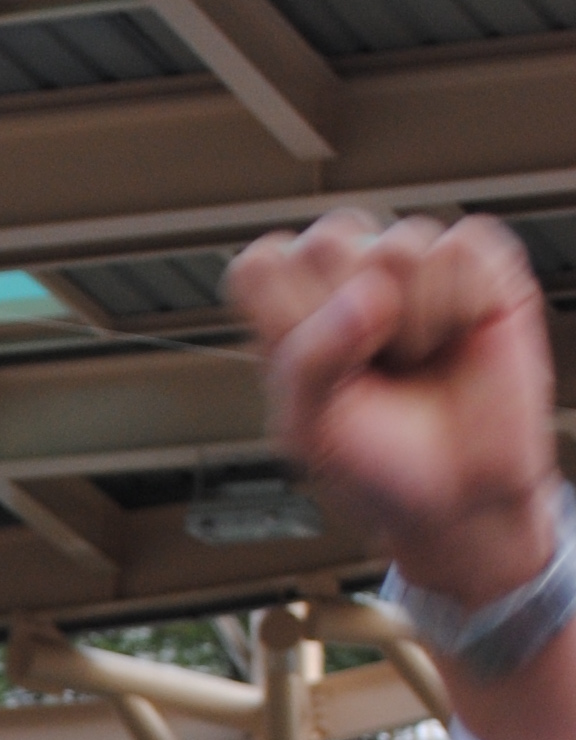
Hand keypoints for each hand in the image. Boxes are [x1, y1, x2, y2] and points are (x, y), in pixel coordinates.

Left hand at [227, 210, 560, 607]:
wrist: (458, 498)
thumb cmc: (375, 465)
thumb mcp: (310, 430)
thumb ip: (310, 360)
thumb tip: (369, 293)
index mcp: (291, 307)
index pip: (260, 266)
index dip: (286, 320)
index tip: (316, 377)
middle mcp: (349, 272)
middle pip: (327, 241)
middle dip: (349, 322)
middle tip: (372, 370)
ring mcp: (413, 261)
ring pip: (398, 247)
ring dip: (412, 326)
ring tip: (417, 362)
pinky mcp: (478, 260)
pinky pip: (462, 249)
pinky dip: (463, 307)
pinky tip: (459, 339)